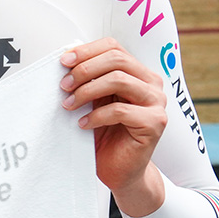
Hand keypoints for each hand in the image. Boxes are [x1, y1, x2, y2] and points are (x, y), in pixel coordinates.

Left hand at [60, 39, 166, 215]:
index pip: (114, 47)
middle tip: (63, 86)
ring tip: (68, 105)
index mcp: (136, 73)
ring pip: (119, 80)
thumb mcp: (92, 102)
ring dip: (87, 91)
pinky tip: (83, 124)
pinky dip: (96, 115)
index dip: (87, 51)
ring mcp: (156, 102)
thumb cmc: (104, 135)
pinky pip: (121, 111)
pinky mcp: (155, 123)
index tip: (62, 61)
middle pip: (117, 59)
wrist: (118, 170)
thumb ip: (87, 81)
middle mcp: (150, 83)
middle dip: (84, 70)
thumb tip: (64, 60)